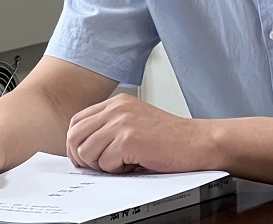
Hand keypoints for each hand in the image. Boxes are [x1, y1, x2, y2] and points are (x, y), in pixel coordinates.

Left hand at [66, 94, 211, 173]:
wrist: (197, 142)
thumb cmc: (170, 139)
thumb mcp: (135, 123)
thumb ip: (110, 127)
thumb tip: (81, 148)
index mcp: (117, 102)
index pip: (77, 122)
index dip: (77, 144)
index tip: (87, 157)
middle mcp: (117, 108)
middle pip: (75, 137)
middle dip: (83, 158)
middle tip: (102, 166)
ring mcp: (122, 122)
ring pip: (86, 152)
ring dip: (102, 165)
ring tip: (124, 162)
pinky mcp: (129, 139)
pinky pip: (105, 164)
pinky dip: (118, 170)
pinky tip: (135, 163)